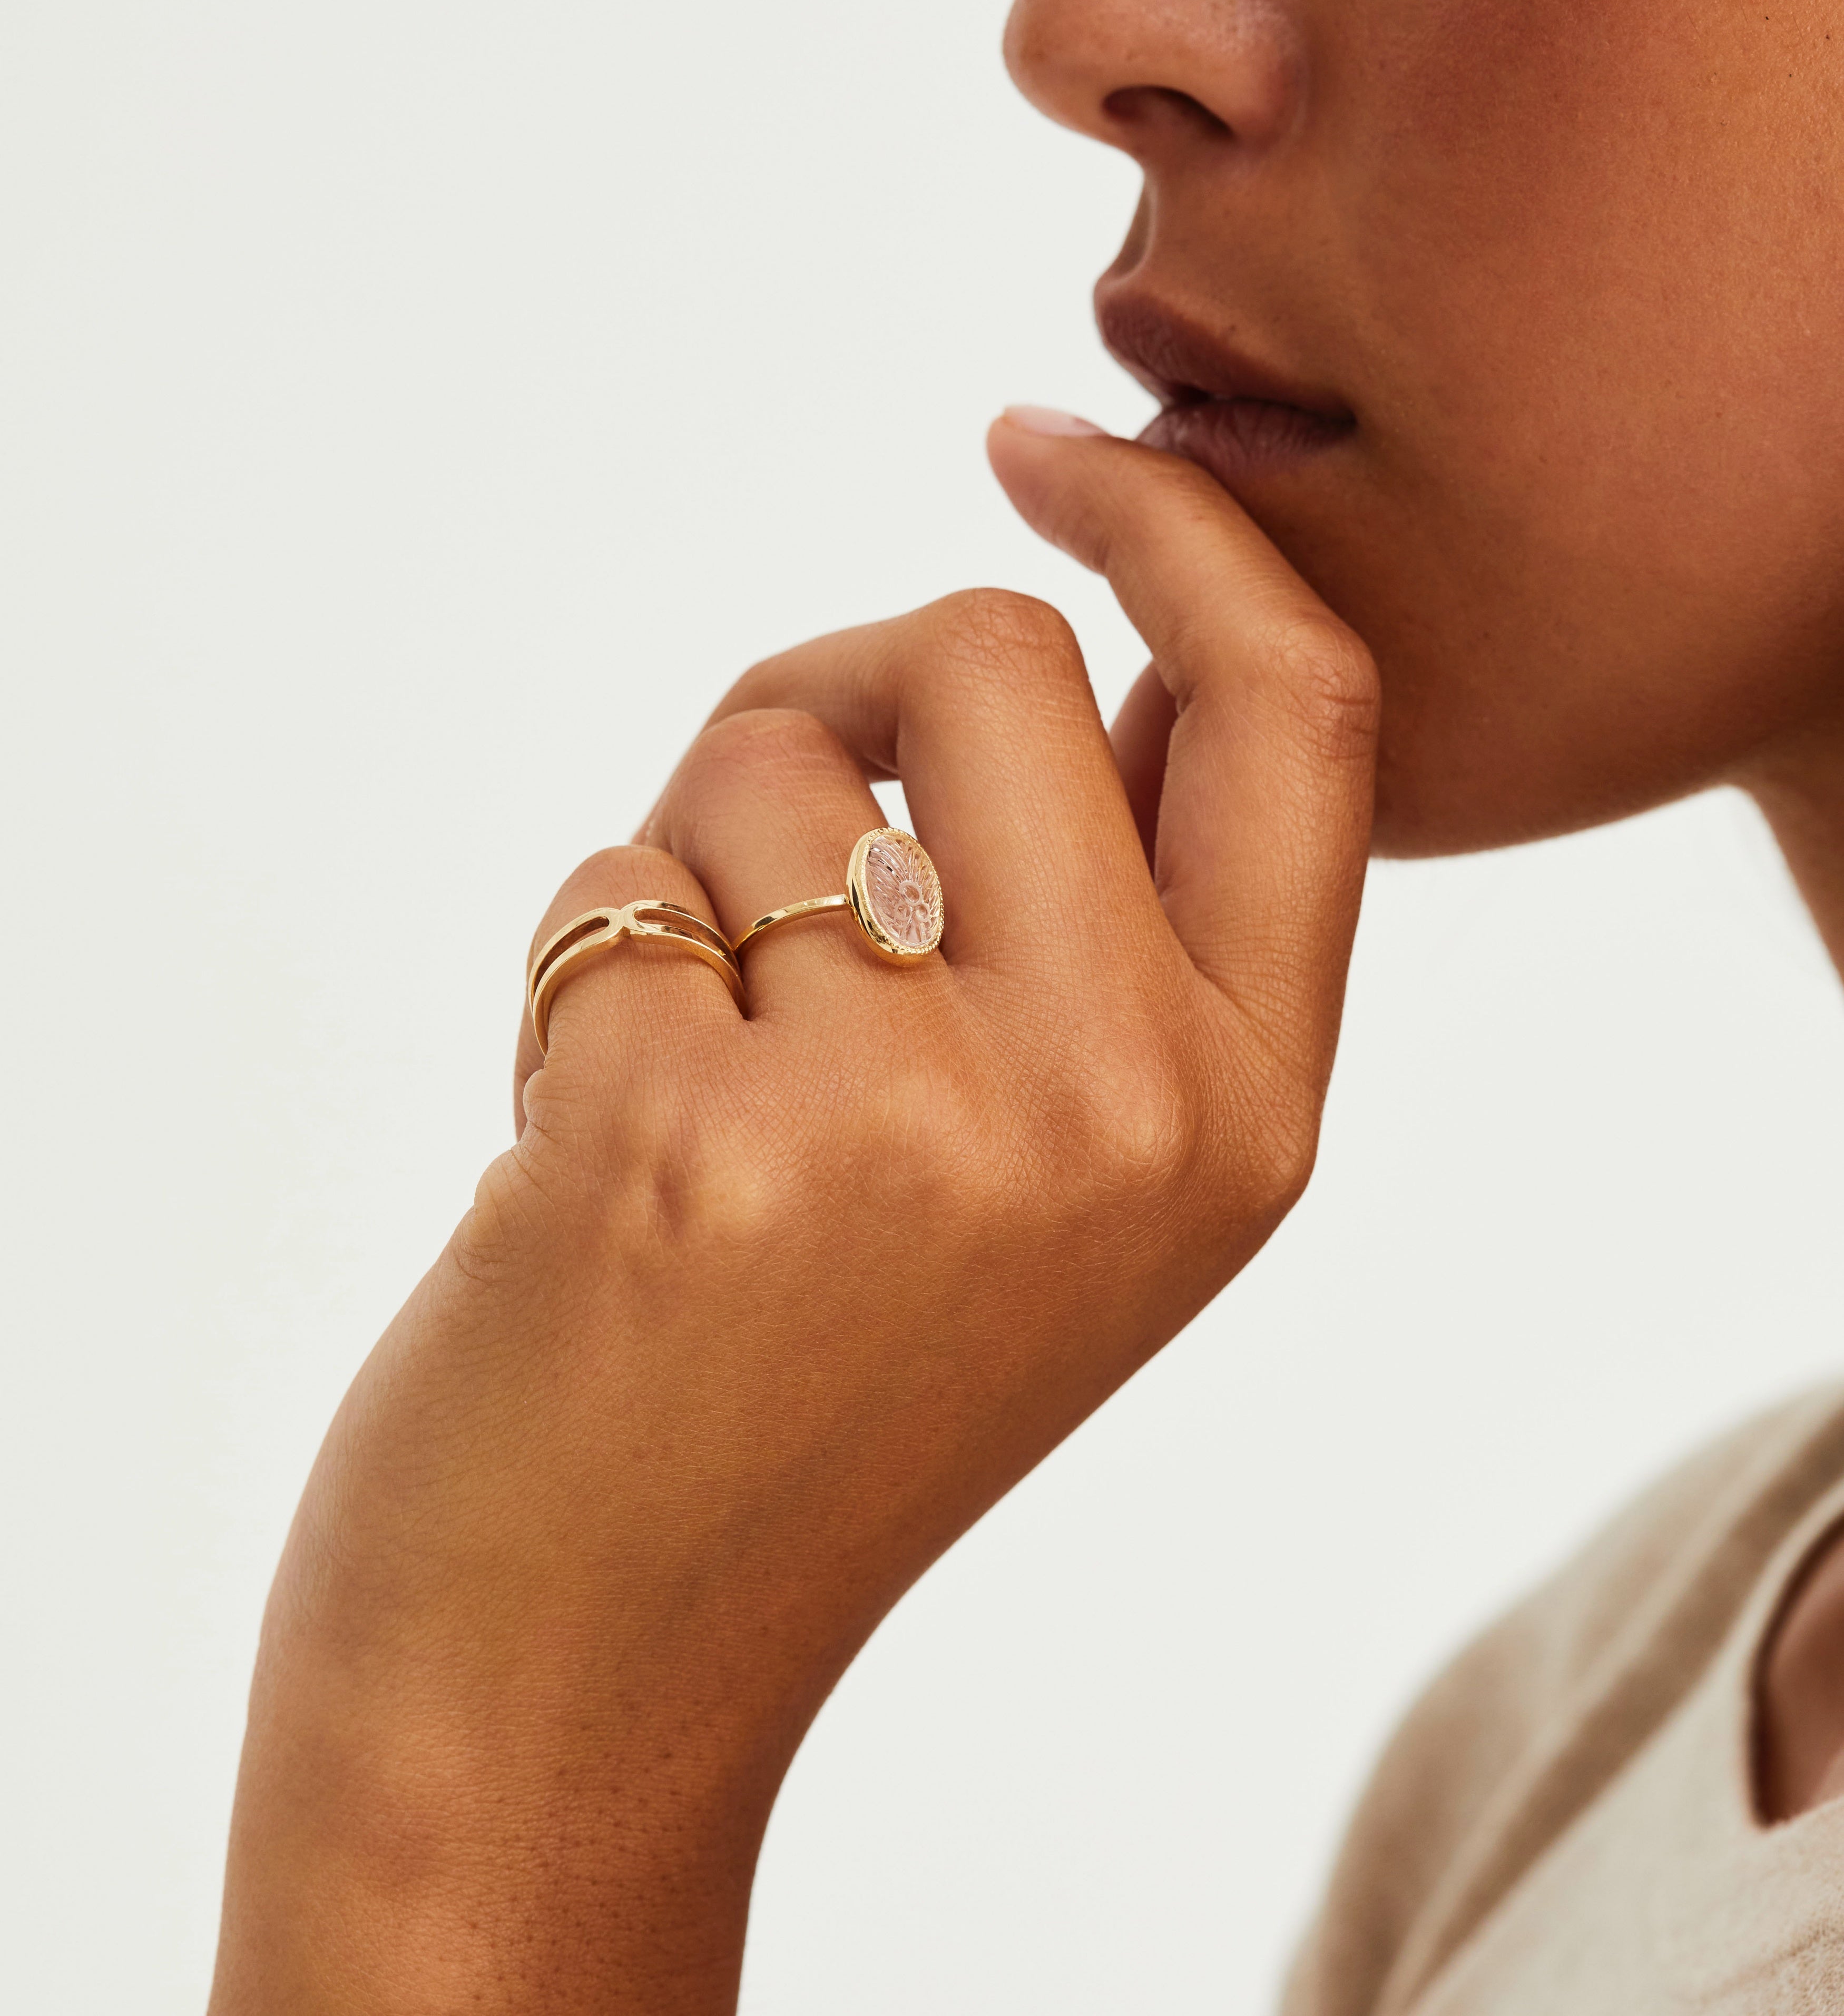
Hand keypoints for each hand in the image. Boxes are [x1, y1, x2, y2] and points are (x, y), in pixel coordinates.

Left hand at [209, 415, 1377, 2014]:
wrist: (588, 1674)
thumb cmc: (807, 1392)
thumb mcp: (1060, 1186)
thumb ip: (1108, 933)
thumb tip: (1072, 652)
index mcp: (1249, 1115)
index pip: (1298, 714)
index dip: (1181, 540)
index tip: (1053, 451)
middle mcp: (1128, 1110)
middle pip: (992, 659)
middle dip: (838, 683)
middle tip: (755, 845)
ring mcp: (921, 1129)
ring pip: (772, 757)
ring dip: (688, 862)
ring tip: (681, 1071)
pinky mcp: (695, 1140)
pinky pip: (613, 876)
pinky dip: (577, 970)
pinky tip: (585, 1161)